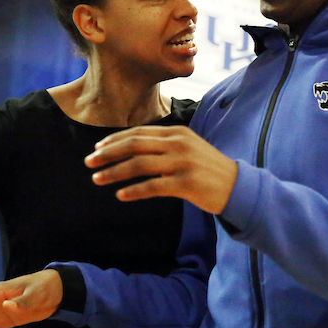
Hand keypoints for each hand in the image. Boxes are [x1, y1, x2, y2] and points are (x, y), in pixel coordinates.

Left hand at [85, 125, 237, 213]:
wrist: (238, 187)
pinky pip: (154, 186)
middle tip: (89, 163)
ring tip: (97, 179)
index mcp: (178, 132)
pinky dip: (134, 191)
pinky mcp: (187, 183)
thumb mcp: (188, 149)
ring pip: (140, 164)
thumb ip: (165, 146)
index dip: (115, 140)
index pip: (139, 132)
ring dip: (114, 172)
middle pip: (135, 145)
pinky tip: (121, 195)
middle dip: (108, 154)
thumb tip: (132, 150)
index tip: (97, 149)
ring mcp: (183, 163)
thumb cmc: (208, 170)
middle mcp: (179, 144)